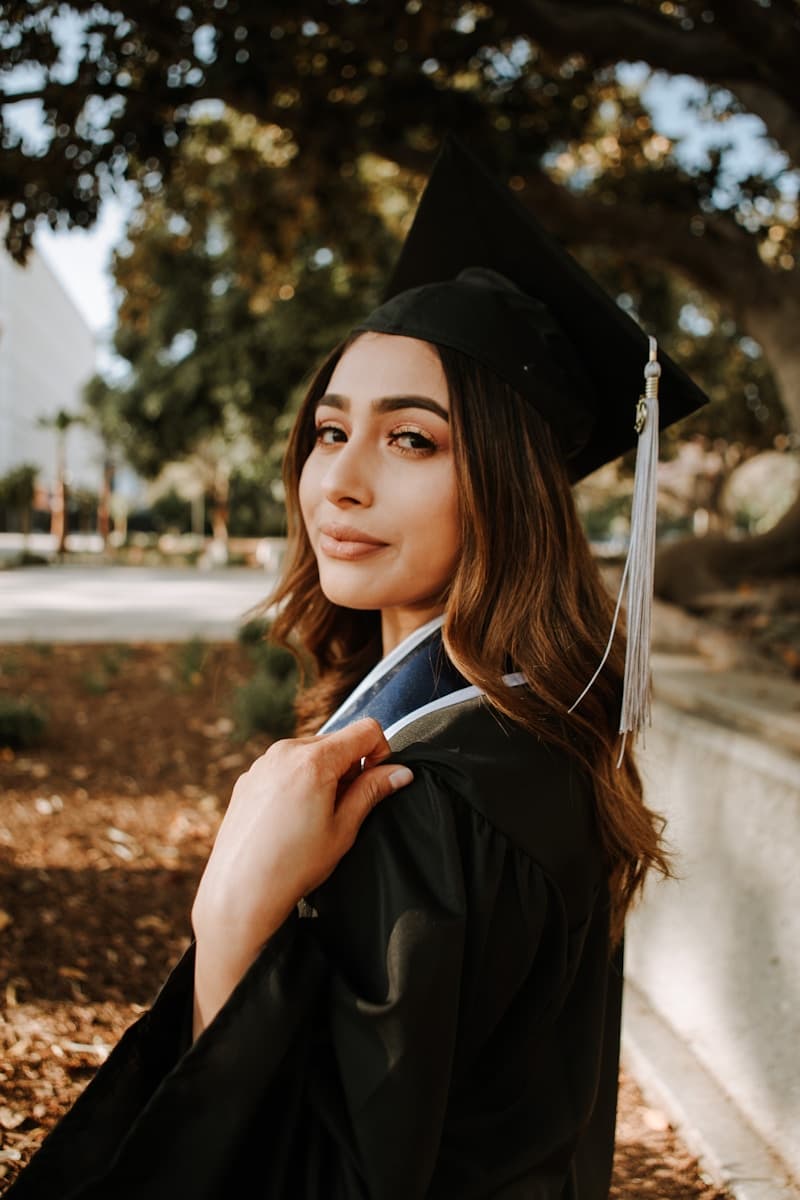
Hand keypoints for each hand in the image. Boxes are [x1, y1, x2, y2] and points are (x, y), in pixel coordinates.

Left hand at [191, 718, 413, 1033]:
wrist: (239, 890)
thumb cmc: (293, 864)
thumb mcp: (344, 828)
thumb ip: (373, 791)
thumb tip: (401, 772)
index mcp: (314, 760)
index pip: (366, 729)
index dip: (381, 753)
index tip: (374, 782)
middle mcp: (286, 751)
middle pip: (337, 741)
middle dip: (350, 767)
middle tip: (344, 808)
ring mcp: (263, 763)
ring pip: (310, 753)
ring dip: (324, 774)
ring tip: (315, 817)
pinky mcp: (248, 778)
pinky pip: (285, 766)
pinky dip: (297, 781)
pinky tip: (291, 819)